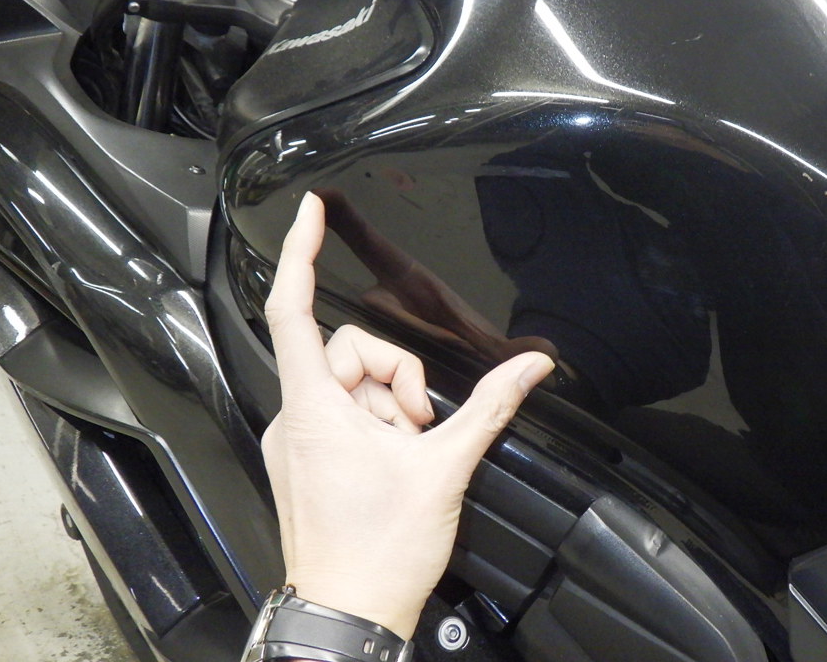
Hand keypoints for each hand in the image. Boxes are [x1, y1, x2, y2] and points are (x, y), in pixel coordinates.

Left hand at [261, 192, 554, 639]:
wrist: (348, 613)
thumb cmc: (378, 553)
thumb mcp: (444, 469)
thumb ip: (490, 408)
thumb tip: (531, 369)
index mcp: (317, 408)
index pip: (297, 310)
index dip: (301, 253)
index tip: (310, 213)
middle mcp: (296, 416)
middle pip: (348, 349)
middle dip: (396, 377)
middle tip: (417, 427)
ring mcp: (298, 439)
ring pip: (348, 382)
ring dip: (387, 405)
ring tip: (406, 451)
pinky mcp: (305, 456)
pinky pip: (338, 411)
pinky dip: (372, 421)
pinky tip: (392, 457)